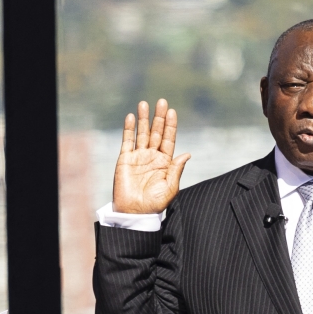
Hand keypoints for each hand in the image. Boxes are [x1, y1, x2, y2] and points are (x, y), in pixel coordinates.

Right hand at [112, 99, 190, 213]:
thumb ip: (176, 169)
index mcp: (165, 162)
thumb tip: (187, 153)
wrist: (134, 212)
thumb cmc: (154, 203)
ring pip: (141, 133)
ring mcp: (138, 157)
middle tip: (161, 101)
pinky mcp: (125, 160)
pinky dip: (129, 129)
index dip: (170, 125)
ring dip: (143, 119)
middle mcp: (152, 156)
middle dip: (158, 117)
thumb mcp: (170, 187)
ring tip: (144, 103)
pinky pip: (127, 141)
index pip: (169, 139)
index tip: (172, 111)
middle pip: (156, 132)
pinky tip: (131, 117)